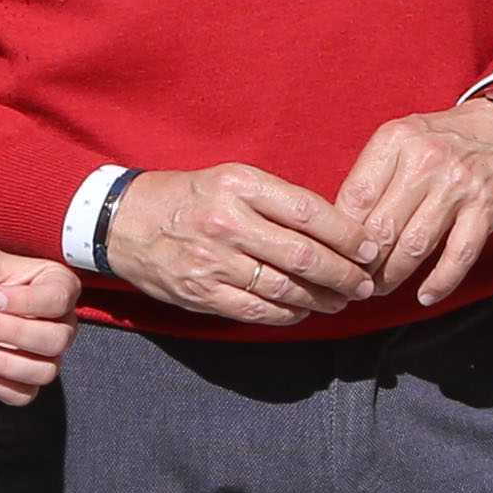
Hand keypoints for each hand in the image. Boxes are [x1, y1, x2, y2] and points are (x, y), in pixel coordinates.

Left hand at [0, 243, 78, 403]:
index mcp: (59, 285)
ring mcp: (48, 356)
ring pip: (44, 371)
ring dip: (2, 362)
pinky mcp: (26, 382)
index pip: (58, 299)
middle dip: (13, 333)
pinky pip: (21, 394)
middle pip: (56, 339)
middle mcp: (62, 323)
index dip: (25, 302)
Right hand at [102, 163, 378, 326]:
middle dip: (344, 274)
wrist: (122, 222)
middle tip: (365, 283)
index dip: (348, 235)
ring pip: (285, 288)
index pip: (310, 212)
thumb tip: (336, 229)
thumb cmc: (189, 196)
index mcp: (240, 184)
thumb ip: (278, 200)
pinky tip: (304, 311)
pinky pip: (259, 311)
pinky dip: (289, 314)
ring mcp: (213, 261)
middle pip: (303, 256)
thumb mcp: (231, 178)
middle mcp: (228, 222)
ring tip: (342, 300)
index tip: (370, 248)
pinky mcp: (202, 293)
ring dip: (322, 299)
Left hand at [334, 100, 492, 311]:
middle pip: (382, 227)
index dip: (342, 234)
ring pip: (414, 246)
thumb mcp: (402, 137)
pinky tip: (425, 294)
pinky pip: (458, 255)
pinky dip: (440, 282)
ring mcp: (458, 185)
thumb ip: (374, 175)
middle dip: (364, 264)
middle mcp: (426, 159)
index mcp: (397, 139)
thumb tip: (342, 224)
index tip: (338, 253)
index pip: (356, 197)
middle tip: (356, 279)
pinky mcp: (486, 208)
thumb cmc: (447, 137)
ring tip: (382, 287)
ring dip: (393, 276)